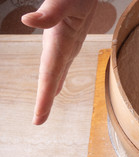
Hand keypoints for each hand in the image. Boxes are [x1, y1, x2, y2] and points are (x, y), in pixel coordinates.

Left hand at [21, 0, 96, 124]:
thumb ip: (51, 11)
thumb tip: (28, 21)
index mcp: (63, 42)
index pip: (51, 75)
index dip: (45, 98)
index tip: (38, 118)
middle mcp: (67, 48)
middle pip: (54, 79)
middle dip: (46, 101)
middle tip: (38, 121)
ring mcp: (69, 46)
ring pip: (58, 74)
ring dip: (50, 91)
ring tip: (44, 108)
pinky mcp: (68, 41)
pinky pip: (60, 66)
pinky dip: (55, 78)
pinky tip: (54, 82)